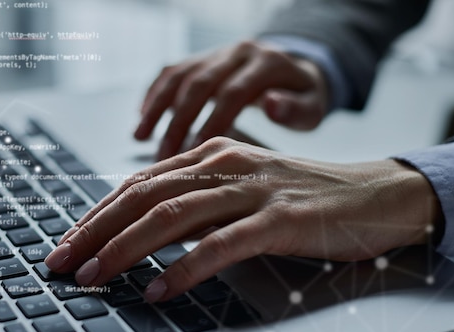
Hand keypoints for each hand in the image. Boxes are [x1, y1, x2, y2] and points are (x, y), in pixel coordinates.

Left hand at [45, 137, 440, 301]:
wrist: (372, 195)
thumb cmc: (300, 196)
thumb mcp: (239, 188)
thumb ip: (195, 200)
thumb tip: (140, 228)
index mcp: (210, 156)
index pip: (137, 183)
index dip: (96, 214)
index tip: (68, 242)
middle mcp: (224, 165)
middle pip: (143, 196)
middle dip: (94, 231)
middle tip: (62, 262)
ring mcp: (251, 190)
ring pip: (172, 216)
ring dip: (124, 249)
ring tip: (94, 277)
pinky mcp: (279, 219)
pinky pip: (220, 244)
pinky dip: (185, 269)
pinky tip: (158, 290)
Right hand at [133, 40, 330, 159]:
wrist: (296, 69)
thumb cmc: (303, 97)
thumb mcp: (313, 106)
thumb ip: (296, 110)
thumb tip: (271, 106)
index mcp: (267, 62)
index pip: (232, 93)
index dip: (211, 124)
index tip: (195, 155)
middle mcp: (238, 52)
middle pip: (199, 85)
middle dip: (178, 123)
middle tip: (164, 158)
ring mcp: (217, 53)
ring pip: (179, 76)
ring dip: (157, 108)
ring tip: (140, 139)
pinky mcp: (203, 58)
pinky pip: (172, 71)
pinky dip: (154, 93)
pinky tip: (142, 118)